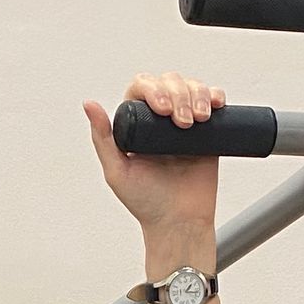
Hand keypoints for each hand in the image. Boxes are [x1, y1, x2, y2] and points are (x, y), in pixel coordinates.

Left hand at [82, 70, 225, 251]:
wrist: (180, 222)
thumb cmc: (147, 203)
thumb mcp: (117, 172)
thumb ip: (102, 139)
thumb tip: (89, 104)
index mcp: (136, 124)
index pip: (142, 88)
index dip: (154, 89)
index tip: (163, 109)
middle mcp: (159, 120)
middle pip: (169, 81)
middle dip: (179, 94)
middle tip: (182, 123)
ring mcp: (184, 122)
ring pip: (191, 87)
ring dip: (197, 94)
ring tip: (198, 120)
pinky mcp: (207, 130)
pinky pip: (212, 101)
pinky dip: (214, 96)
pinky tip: (214, 107)